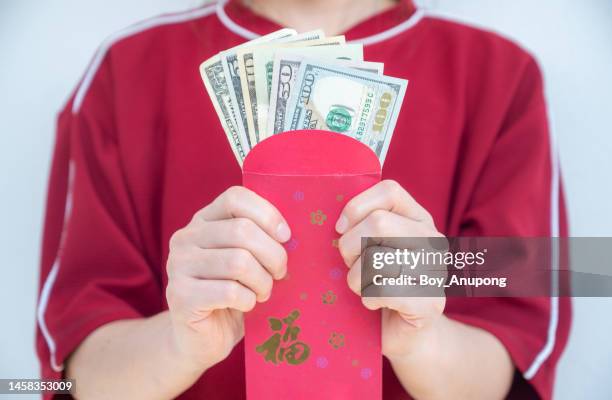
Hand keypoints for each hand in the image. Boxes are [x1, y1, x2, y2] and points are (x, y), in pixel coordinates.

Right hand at [165, 186, 290, 370]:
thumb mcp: (246, 258)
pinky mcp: (180, 296)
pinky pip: (230, 292)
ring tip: (263, 292)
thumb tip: (289, 233)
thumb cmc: (232, 294)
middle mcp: (185, 237)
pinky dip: (249, 300)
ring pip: (239, 262)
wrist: (200, 339)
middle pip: (242, 230)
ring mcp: (178, 265)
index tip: (285, 237)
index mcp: (203, 220)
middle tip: (279, 274)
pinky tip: (247, 305)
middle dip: (273, 255)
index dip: (267, 214)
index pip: (235, 198)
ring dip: (262, 281)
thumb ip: (259, 238)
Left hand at [336, 180, 445, 359]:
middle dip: (350, 247)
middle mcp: (433, 239)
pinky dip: (368, 299)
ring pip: (376, 259)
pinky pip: (382, 291)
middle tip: (350, 264)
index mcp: (418, 218)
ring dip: (357, 278)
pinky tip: (376, 304)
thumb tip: (338, 222)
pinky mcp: (429, 302)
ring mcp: (435, 270)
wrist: (407, 332)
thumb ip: (362, 224)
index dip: (357, 207)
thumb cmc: (381, 282)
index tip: (340, 229)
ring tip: (365, 286)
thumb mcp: (373, 246)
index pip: (390, 191)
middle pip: (378, 224)